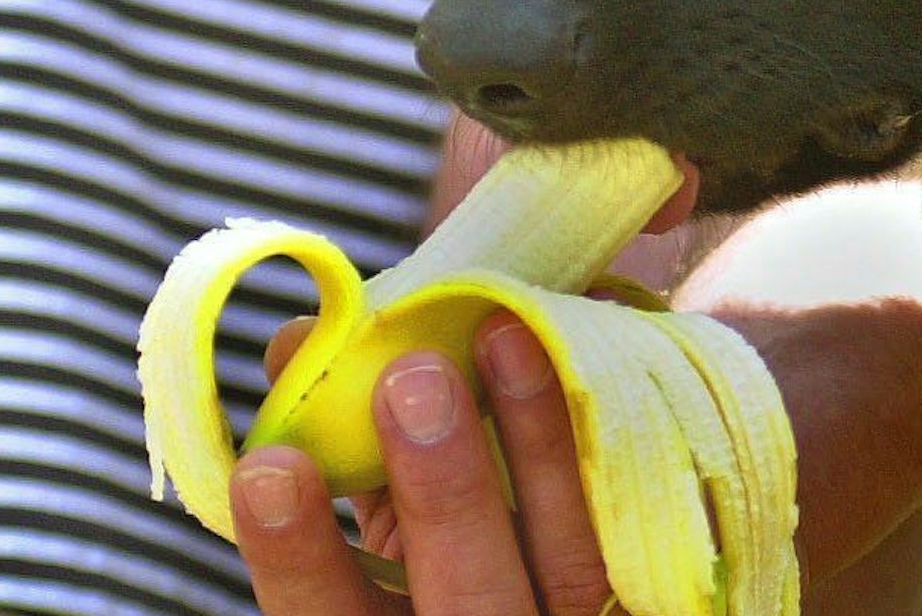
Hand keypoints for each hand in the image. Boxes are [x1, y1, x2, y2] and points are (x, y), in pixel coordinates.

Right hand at [234, 315, 615, 614]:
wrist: (555, 590)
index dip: (300, 554)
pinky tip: (599, 346)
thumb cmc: (456, 565)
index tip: (268, 467)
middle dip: (444, 488)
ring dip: (538, 439)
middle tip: (412, 376)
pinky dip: (624, 427)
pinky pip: (646, 511)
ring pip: (571, 552)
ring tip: (505, 331)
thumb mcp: (395, 553)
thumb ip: (357, 471)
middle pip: (470, 592)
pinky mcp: (653, 582)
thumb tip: (303, 343)